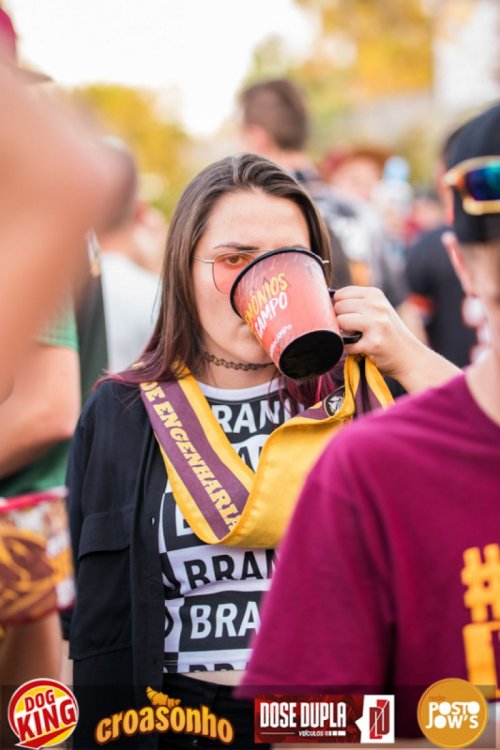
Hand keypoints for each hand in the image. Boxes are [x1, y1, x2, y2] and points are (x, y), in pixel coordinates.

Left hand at [333, 286, 459, 391]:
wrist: (409, 356)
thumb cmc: (389, 333)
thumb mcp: (378, 309)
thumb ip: (357, 303)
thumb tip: (327, 301)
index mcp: (375, 295)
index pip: (341, 294)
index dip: (340, 307)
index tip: (350, 316)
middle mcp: (376, 306)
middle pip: (338, 307)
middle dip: (341, 320)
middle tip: (355, 330)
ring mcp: (375, 324)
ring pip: (340, 322)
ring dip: (344, 334)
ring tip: (358, 338)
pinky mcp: (373, 343)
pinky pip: (346, 344)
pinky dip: (350, 349)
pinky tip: (362, 349)